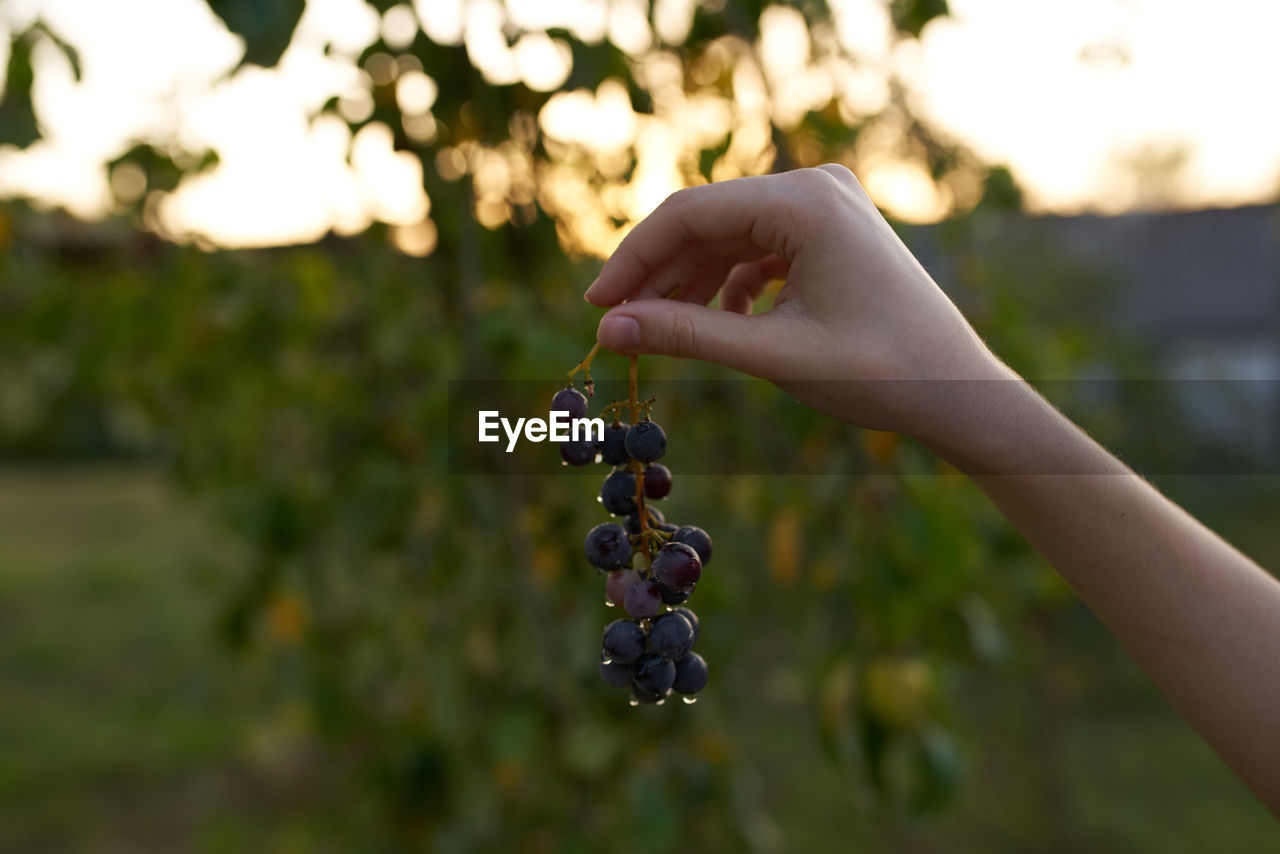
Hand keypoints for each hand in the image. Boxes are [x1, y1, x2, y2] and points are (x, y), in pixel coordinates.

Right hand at [585, 165, 1010, 437]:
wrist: (959, 391)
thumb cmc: (879, 373)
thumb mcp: (772, 354)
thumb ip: (685, 335)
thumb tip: (608, 331)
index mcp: (805, 202)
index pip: (691, 214)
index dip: (633, 260)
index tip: (596, 307)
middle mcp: (815, 187)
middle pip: (707, 221)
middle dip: (659, 274)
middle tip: (616, 326)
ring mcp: (826, 206)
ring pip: (729, 236)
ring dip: (690, 282)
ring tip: (658, 331)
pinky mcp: (831, 231)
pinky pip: (760, 248)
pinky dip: (730, 284)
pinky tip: (721, 325)